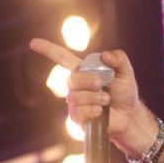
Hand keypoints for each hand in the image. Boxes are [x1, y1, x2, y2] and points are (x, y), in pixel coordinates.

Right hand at [29, 38, 149, 150]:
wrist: (130, 117)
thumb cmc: (125, 94)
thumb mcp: (126, 73)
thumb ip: (119, 59)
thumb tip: (105, 55)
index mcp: (83, 70)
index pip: (61, 57)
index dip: (47, 50)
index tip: (33, 43)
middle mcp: (76, 86)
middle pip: (71, 79)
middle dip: (88, 81)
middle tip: (102, 85)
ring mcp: (75, 103)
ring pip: (74, 97)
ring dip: (93, 98)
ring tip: (106, 101)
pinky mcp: (78, 119)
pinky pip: (77, 113)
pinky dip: (90, 110)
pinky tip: (99, 112)